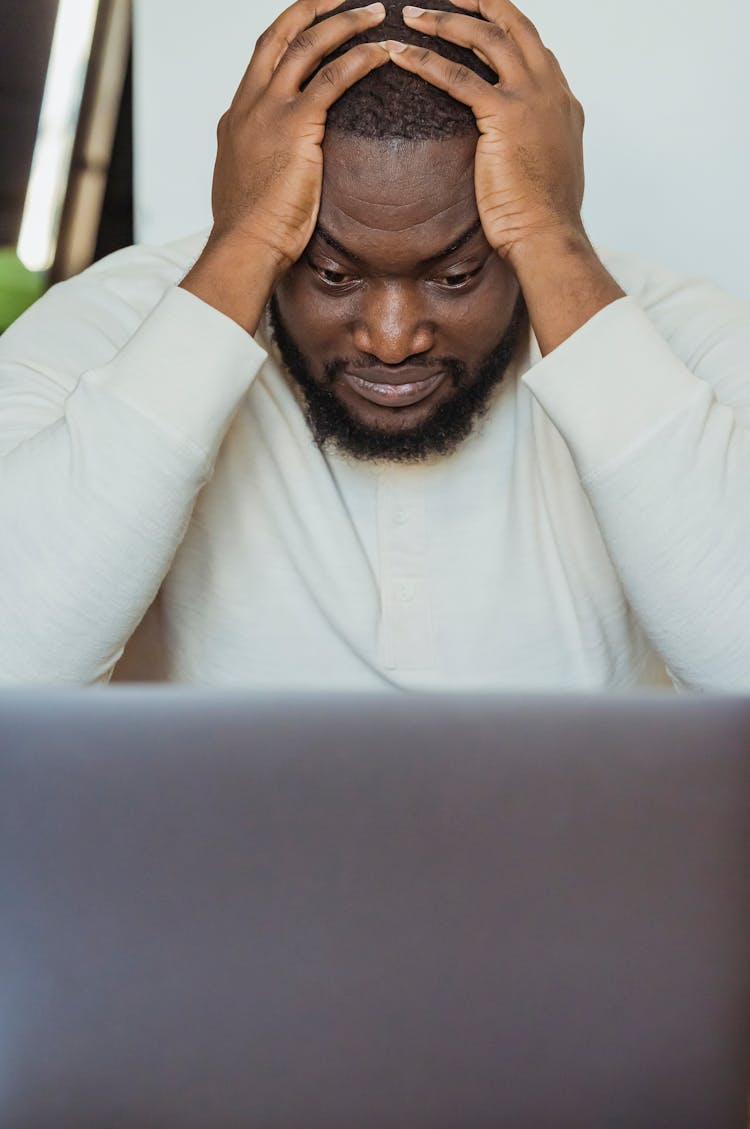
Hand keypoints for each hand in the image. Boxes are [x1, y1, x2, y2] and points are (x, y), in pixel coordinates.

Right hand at [182, 0, 387, 331]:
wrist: (244, 245)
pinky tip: (382, 51)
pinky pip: (331, 79)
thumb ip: (261, 161)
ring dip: (344, 22)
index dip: (290, 31)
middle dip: (313, 6)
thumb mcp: (248, 183)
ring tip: (376, 11)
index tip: (313, 18)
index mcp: (237, 115)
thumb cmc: (251, 229)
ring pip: (307, 44)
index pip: (264, 56)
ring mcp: (268, 111)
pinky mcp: (293, 127)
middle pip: (280, 33)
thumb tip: (277, 164)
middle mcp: (249, 103)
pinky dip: (358, 59)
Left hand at [388, 2, 623, 354]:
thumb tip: (517, 148)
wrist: (548, 236)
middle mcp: (550, 89)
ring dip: (445, 21)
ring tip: (411, 14)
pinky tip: (400, 55)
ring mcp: (531, 98)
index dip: (501, 24)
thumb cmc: (541, 216)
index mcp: (561, 99)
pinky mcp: (506, 116)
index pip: (530, 44)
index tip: (474, 15)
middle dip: (478, 1)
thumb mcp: (545, 167)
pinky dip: (426, 62)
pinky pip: (459, 77)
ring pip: (486, 38)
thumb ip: (534, 143)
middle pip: (513, 23)